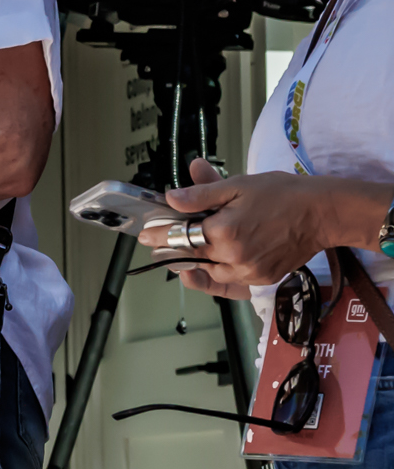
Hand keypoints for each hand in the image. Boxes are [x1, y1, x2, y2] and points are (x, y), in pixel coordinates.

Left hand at [135, 158, 362, 294]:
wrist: (323, 213)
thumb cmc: (283, 194)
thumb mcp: (238, 186)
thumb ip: (201, 195)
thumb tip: (171, 198)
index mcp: (224, 232)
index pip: (179, 236)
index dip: (159, 235)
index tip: (145, 236)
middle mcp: (234, 257)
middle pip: (192, 256)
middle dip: (174, 250)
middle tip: (160, 245)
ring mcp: (248, 272)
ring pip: (210, 273)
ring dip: (196, 264)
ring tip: (185, 255)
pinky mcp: (262, 280)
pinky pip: (231, 282)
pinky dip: (218, 274)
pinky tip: (212, 264)